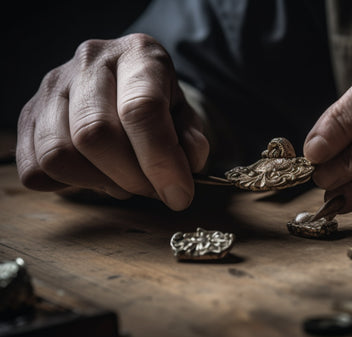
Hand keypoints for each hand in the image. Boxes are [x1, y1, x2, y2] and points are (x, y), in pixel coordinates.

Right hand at [16, 33, 208, 210]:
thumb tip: (186, 166)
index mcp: (138, 54)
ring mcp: (52, 87)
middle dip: (131, 178)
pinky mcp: (28, 115)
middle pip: (95, 134)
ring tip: (124, 181)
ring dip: (99, 183)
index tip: (179, 194)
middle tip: (152, 189)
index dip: (161, 161)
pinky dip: (69, 185)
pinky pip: (35, 169)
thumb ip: (192, 140)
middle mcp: (90, 62)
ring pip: (59, 155)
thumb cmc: (158, 104)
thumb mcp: (186, 116)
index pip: (142, 109)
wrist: (124, 85)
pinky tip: (96, 176)